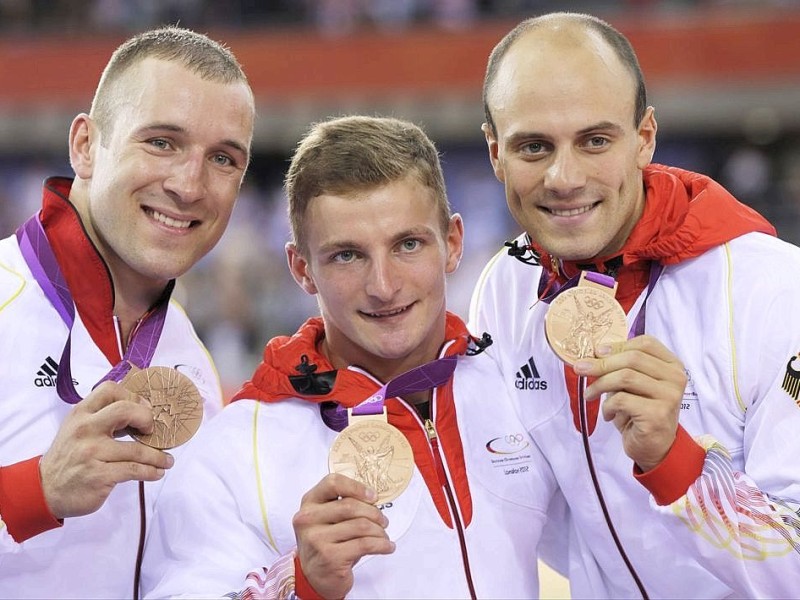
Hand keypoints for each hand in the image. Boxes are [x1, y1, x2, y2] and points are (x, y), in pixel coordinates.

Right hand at [39, 381, 173, 518]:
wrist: (45, 490)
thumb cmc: (69, 456)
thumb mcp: (77, 429)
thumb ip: (102, 417)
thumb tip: (141, 410)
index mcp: (81, 413)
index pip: (110, 390)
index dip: (133, 396)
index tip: (144, 408)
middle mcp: (85, 429)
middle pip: (125, 410)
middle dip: (147, 419)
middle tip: (154, 431)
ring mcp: (92, 453)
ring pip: (137, 449)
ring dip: (158, 456)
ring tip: (167, 460)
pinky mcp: (100, 475)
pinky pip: (134, 470)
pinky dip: (151, 471)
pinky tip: (157, 472)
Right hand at [293, 473, 394, 598]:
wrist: (315, 578)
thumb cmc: (327, 543)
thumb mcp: (328, 519)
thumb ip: (343, 504)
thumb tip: (373, 498)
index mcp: (309, 503)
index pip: (332, 483)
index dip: (356, 487)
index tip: (373, 497)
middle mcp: (308, 519)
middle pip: (350, 505)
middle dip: (374, 513)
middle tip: (383, 521)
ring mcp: (317, 539)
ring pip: (360, 525)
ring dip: (379, 531)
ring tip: (384, 536)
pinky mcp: (330, 557)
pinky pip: (365, 544)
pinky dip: (382, 545)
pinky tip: (387, 547)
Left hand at [573, 335, 686, 471]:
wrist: (653, 447)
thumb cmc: (640, 412)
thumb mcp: (632, 385)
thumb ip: (621, 367)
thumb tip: (591, 354)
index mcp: (672, 365)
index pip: (645, 343)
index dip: (618, 345)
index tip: (596, 352)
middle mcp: (676, 378)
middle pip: (632, 358)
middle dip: (601, 363)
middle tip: (580, 369)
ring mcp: (669, 396)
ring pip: (625, 377)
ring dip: (600, 385)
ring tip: (589, 395)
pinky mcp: (657, 414)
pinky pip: (622, 400)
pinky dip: (608, 406)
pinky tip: (609, 415)